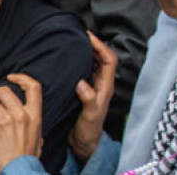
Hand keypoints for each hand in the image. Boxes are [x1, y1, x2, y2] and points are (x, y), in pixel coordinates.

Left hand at [0, 74, 43, 173]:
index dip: (21, 78)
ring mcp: (7, 120)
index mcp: (35, 116)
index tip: (10, 77)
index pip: (34, 88)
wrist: (18, 170)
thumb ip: (33, 123)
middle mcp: (22, 115)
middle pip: (4, 90)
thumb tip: (28, 116)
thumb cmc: (27, 156)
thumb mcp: (38, 137)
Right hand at [69, 32, 116, 161]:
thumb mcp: (89, 116)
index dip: (101, 46)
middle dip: (93, 44)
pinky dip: (78, 60)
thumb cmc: (89, 131)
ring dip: (86, 51)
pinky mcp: (83, 89)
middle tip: (78, 33)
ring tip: (72, 41)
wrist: (84, 143)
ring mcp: (92, 86)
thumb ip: (88, 99)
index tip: (87, 36)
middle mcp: (101, 84)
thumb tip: (82, 83)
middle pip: (102, 58)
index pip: (109, 60)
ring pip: (93, 63)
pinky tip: (67, 58)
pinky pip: (83, 70)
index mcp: (105, 87)